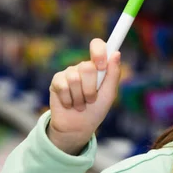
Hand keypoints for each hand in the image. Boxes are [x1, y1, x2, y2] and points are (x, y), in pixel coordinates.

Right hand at [48, 38, 120, 154]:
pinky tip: (70, 104)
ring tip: (80, 104)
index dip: (99, 52)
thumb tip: (116, 53)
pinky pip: (63, 86)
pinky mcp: (56, 81)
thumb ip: (113, 74)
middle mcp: (83, 67)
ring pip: (75, 78)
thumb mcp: (109, 93)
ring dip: (80, 98)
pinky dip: (69, 100)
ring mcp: (68, 73)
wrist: (78, 126)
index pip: (97, 46)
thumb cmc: (96, 109)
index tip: (101, 65)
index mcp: (98, 67)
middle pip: (87, 67)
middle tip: (91, 100)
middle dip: (91, 89)